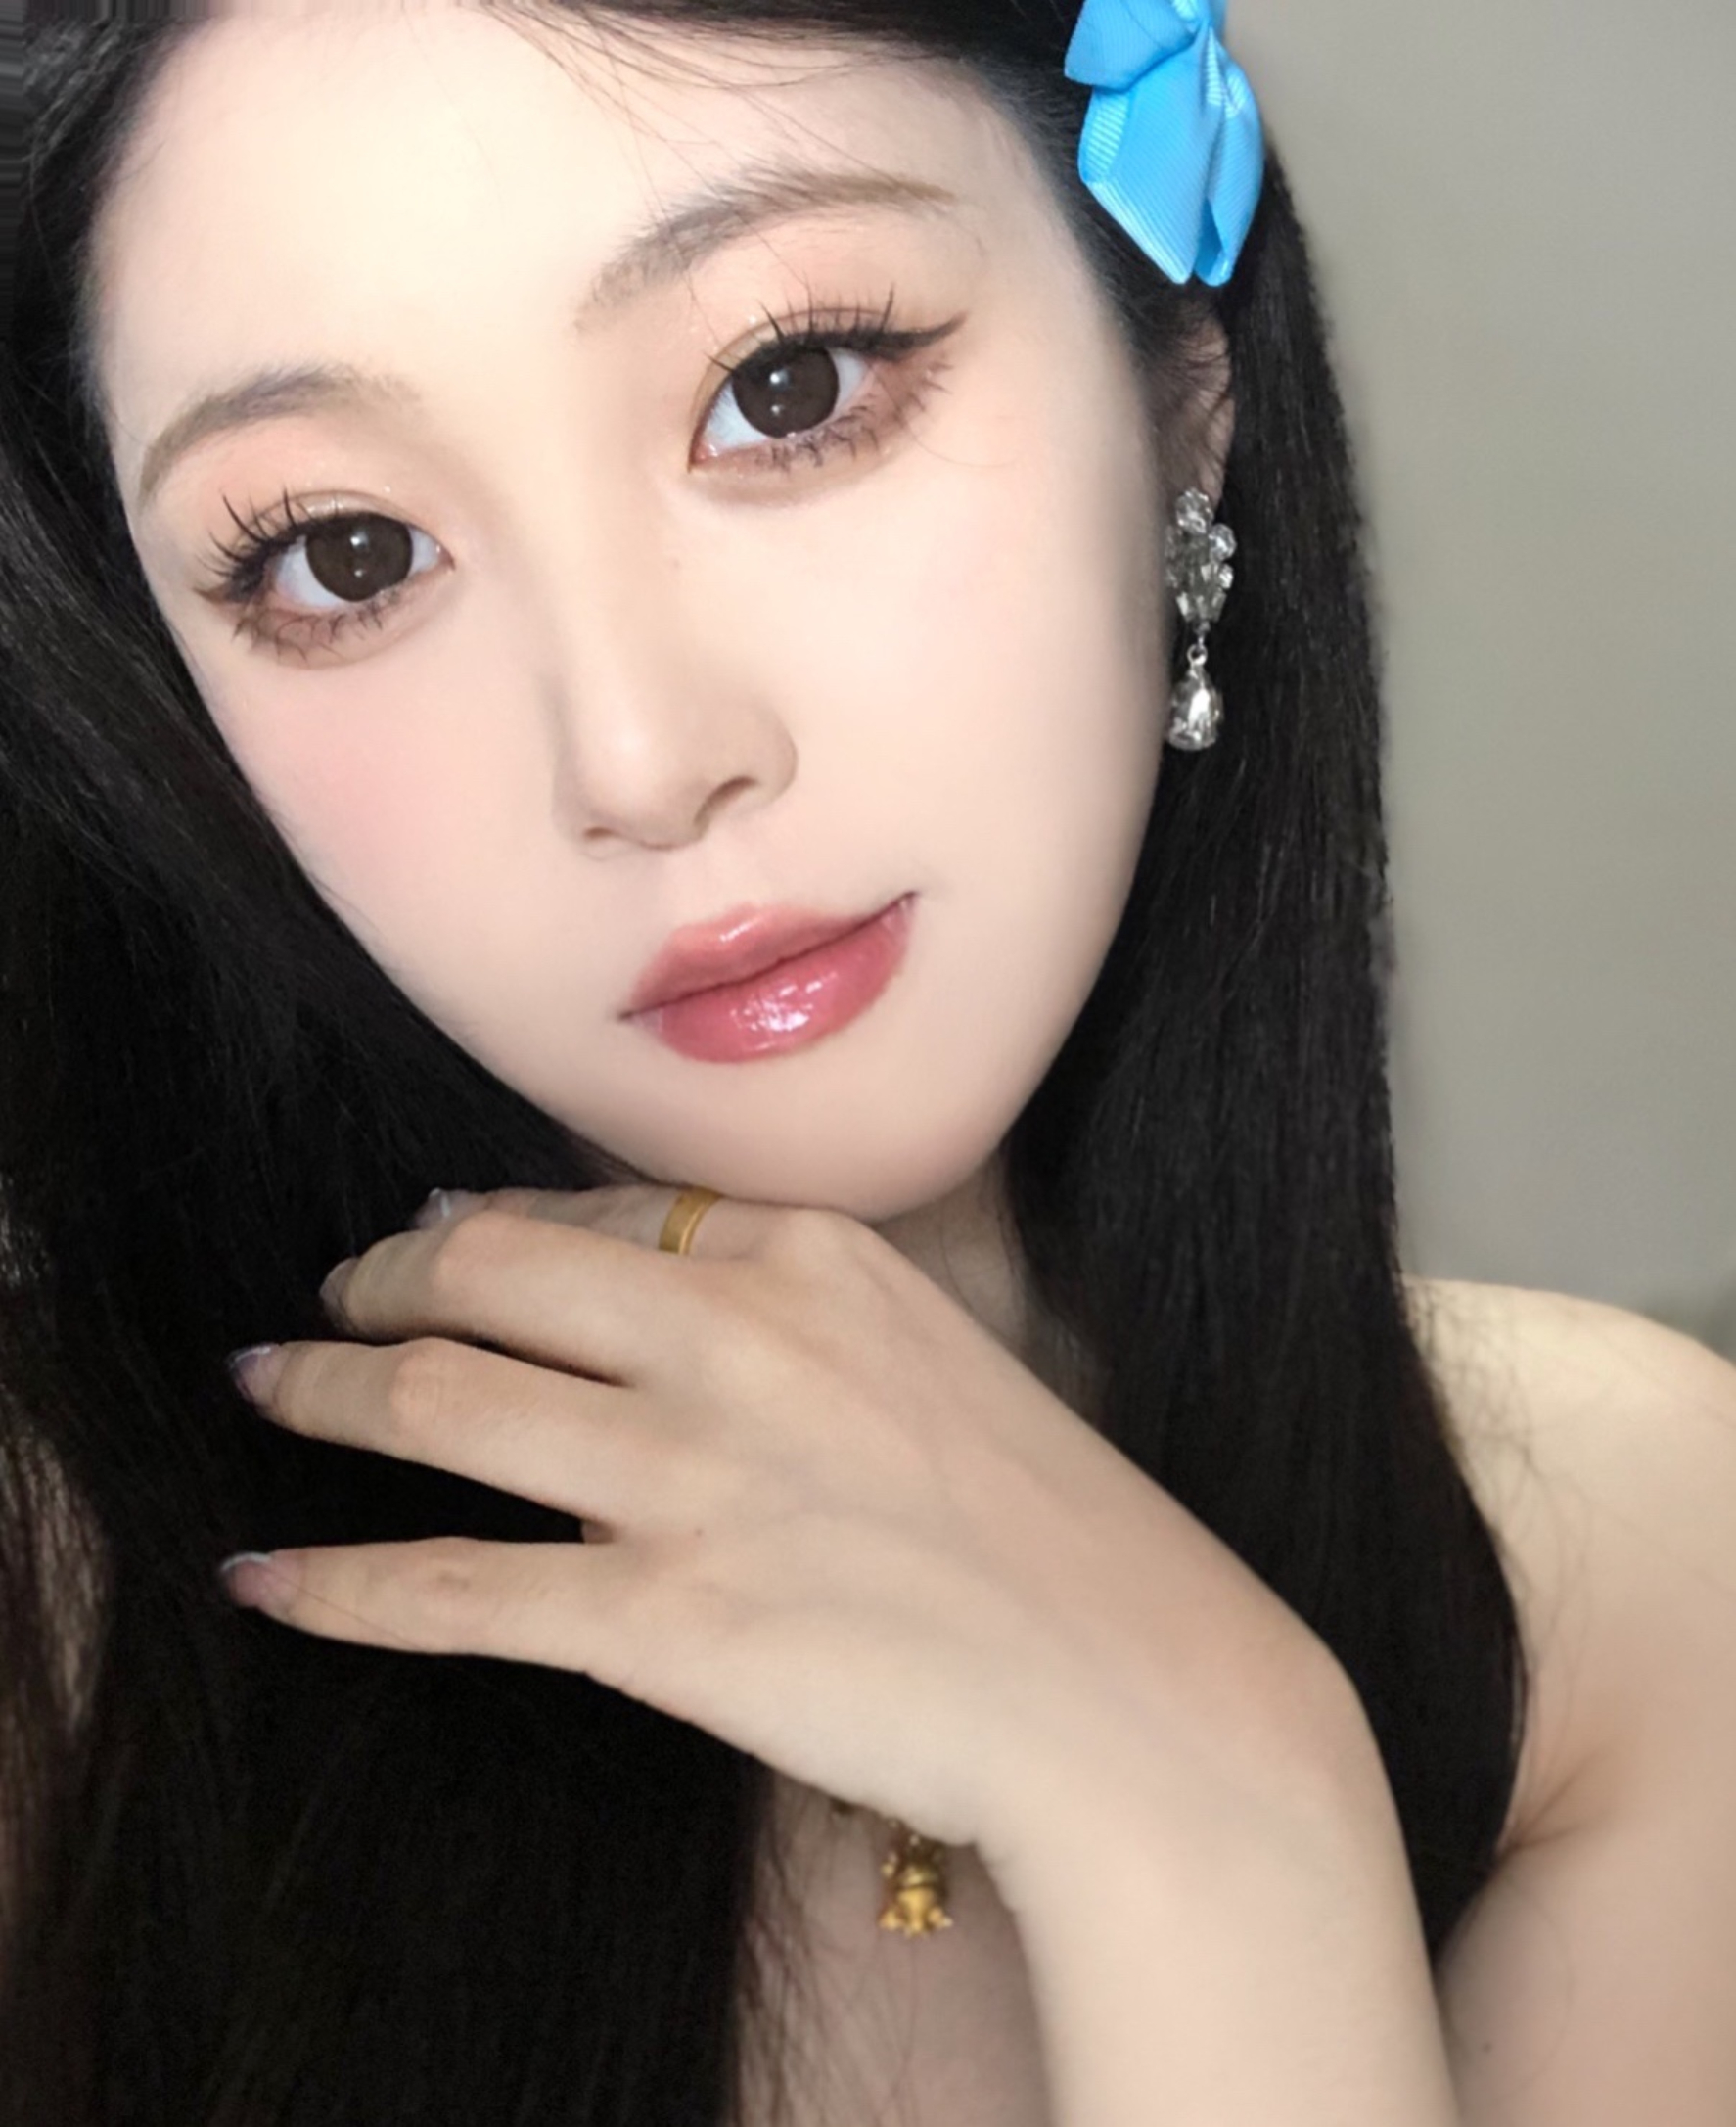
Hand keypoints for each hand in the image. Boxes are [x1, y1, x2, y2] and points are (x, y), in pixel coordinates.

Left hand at [222, 1186, 1352, 1872]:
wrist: (1136, 1687)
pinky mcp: (662, 1617)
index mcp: (809, 1256)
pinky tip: (265, 1582)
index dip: (484, 1223)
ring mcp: (691, 1473)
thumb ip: (803, 1310)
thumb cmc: (1059, 1529)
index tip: (429, 1242)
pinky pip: (450, 1588)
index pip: (594, 1211)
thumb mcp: (937, 1352)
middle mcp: (734, 1336)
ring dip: (322, 1394)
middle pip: (488, 1273)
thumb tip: (659, 1289)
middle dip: (376, 1281)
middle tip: (325, 1305)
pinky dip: (337, 1584)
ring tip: (264, 1388)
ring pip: (441, 1401)